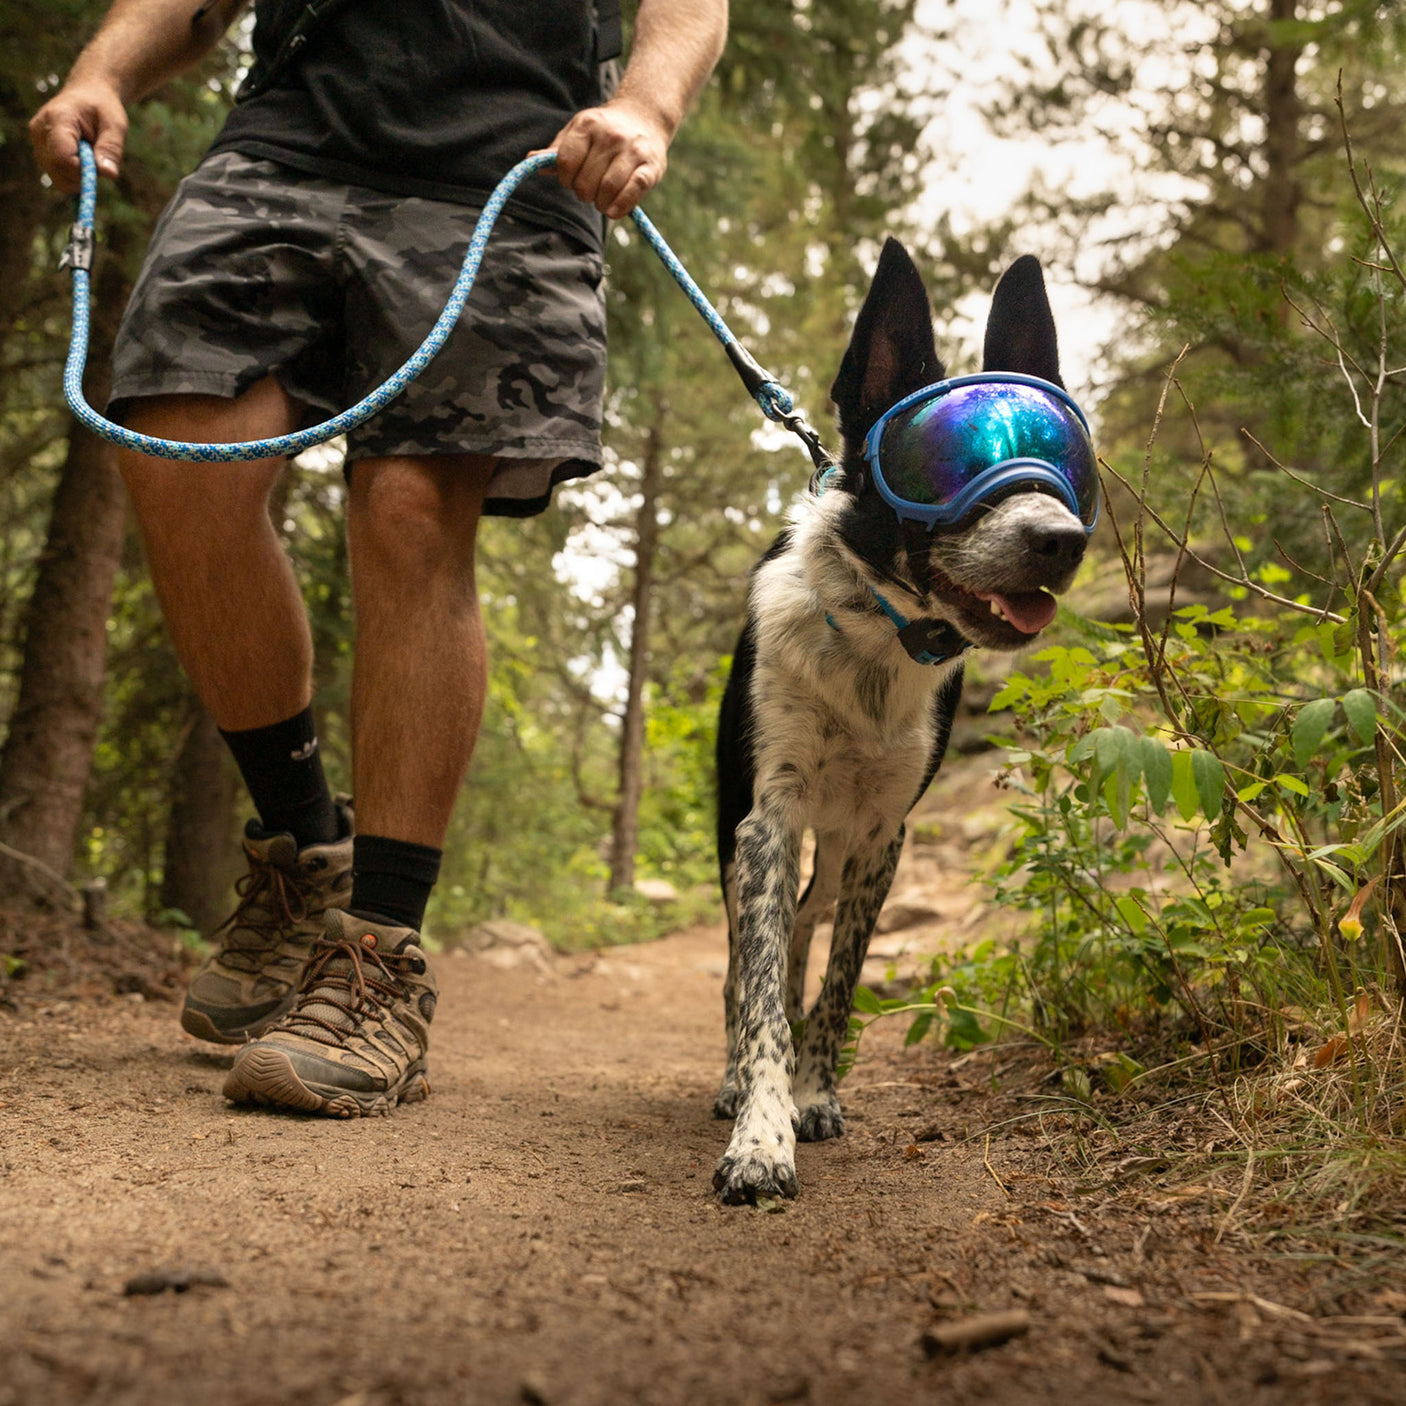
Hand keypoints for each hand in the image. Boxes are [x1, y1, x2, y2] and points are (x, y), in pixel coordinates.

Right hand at [29, 79, 127, 194]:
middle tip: (97, 157)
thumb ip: (111, 149)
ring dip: (79, 175)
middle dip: (83, 175)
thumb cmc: (103, 107)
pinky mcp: (41, 151)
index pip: (62, 159)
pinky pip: (59, 176)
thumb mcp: (115, 125)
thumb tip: (109, 174)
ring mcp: (37, 142)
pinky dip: (74, 174)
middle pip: (58, 172)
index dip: (83, 171)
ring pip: (58, 178)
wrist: (87, 94)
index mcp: (57, 119)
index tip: (100, 166)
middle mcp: (40, 131)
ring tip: (88, 153)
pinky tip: (81, 157)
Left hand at [542, 96, 671, 219]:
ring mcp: (632, 150)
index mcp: (588, 125)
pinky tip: (613, 210)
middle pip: (585, 182)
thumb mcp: (578, 132)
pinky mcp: (651, 167)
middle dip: (583, 193)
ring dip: (600, 203)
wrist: (644, 118)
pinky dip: (620, 207)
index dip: (566, 179)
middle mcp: (611, 135)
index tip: (572, 180)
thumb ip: (557, 150)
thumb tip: (530, 160)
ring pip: (607, 190)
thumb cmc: (604, 132)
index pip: (566, 163)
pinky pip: (632, 192)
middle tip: (590, 190)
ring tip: (602, 199)